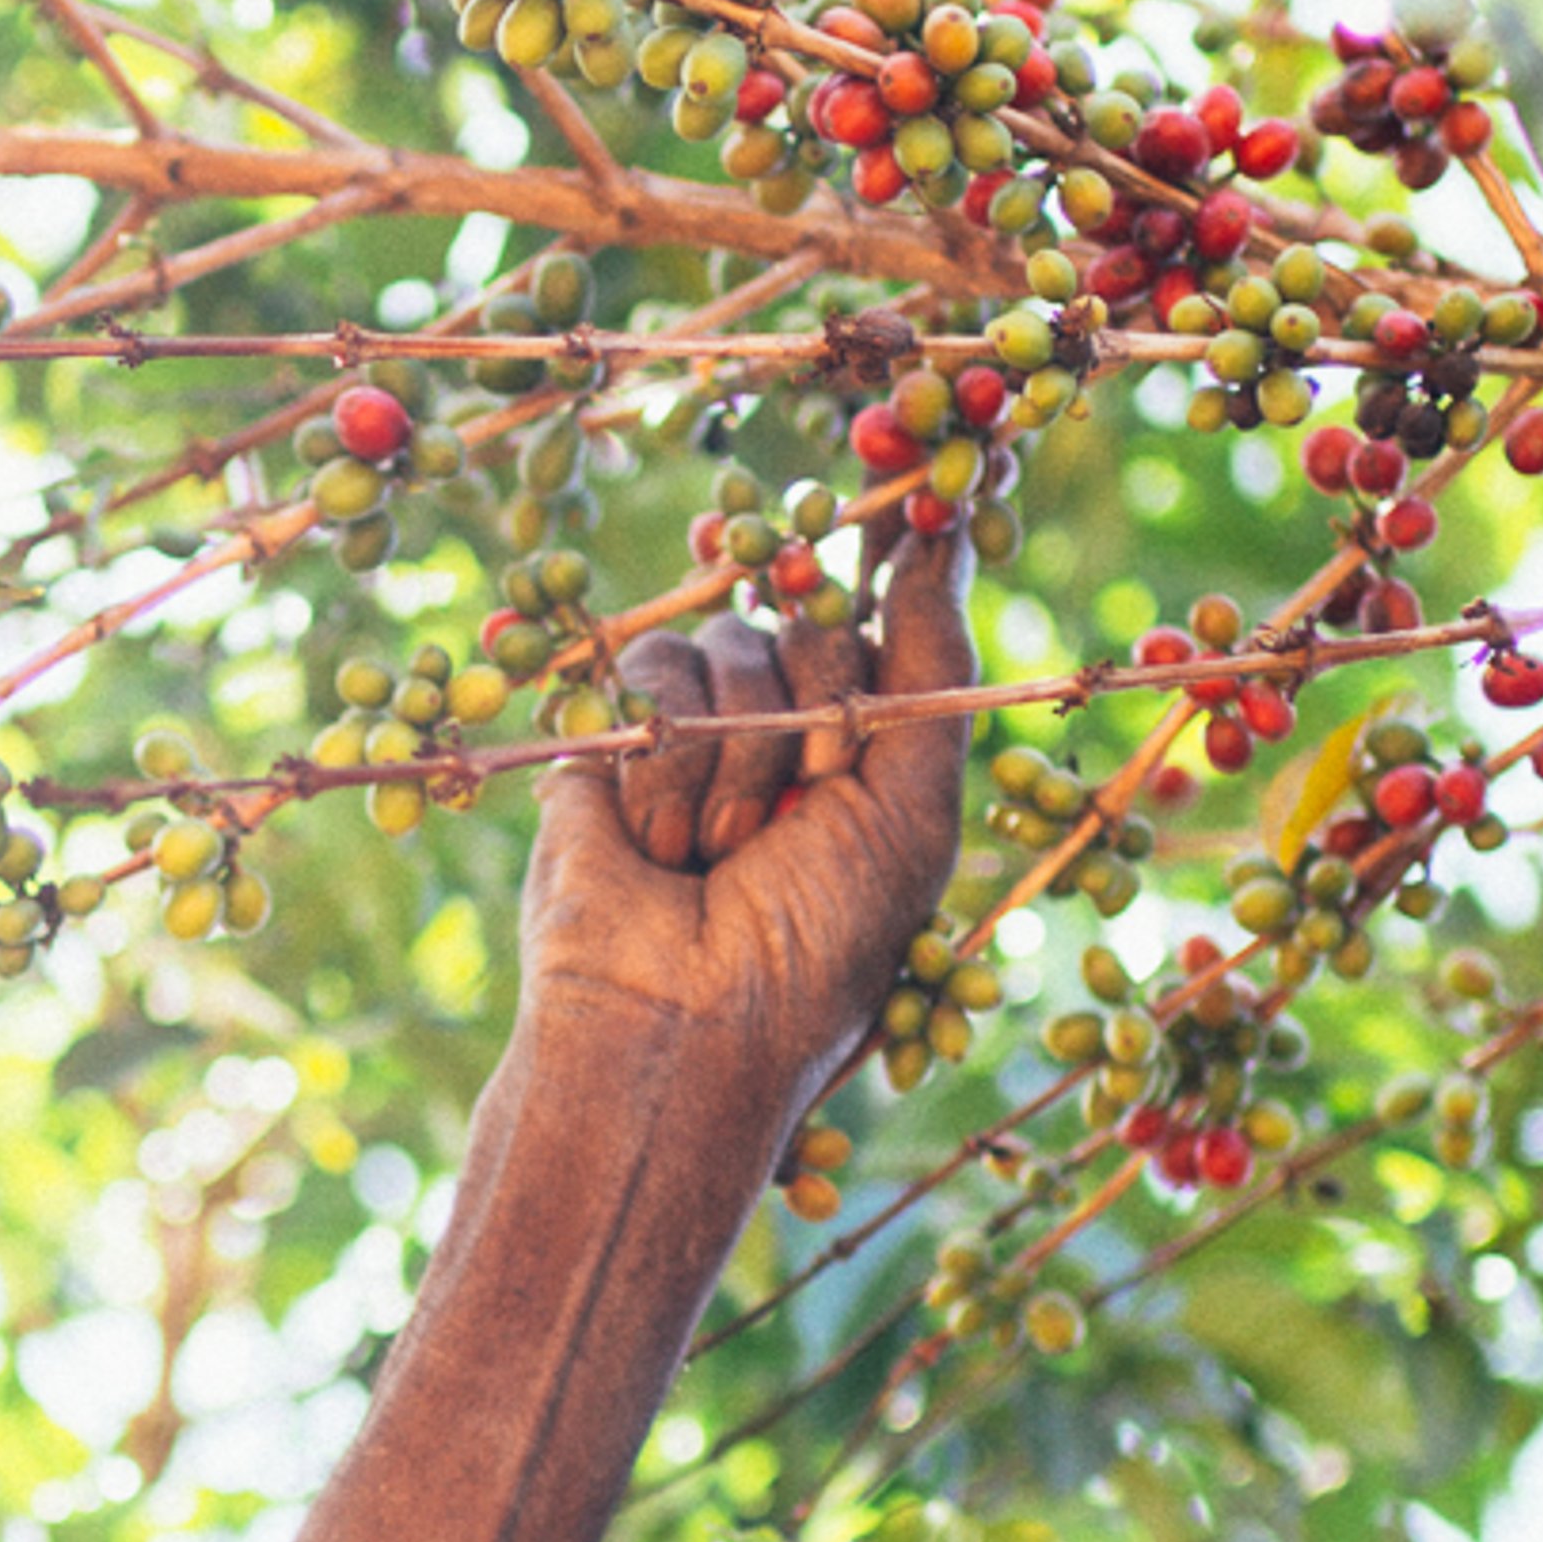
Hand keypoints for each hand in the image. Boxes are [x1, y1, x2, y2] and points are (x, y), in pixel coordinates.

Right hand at [514, 528, 971, 1159]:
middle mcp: (777, 730)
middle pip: (812, 618)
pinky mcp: (603, 737)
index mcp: (860, 753)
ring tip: (718, 852)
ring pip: (732, 641)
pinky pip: (649, 670)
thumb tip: (939, 529)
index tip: (910, 515)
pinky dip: (666, 759)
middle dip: (818, 711)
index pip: (878, 625)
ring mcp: (687, 729)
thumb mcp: (913, 809)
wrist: (680, 1026)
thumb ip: (931, 664)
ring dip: (740, 753)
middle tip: (801, 805)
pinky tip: (659, 841)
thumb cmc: (818, 945)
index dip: (887, 577)